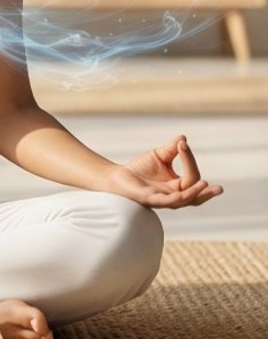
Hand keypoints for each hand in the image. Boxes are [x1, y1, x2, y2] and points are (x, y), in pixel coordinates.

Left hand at [106, 134, 223, 208]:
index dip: (189, 159)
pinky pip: (168, 201)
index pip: (192, 176)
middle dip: (207, 194)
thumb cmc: (140, 168)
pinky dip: (179, 196)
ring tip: (206, 185)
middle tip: (220, 189)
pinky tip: (185, 190)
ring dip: (196, 193)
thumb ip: (172, 149)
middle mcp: (173, 195)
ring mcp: (163, 200)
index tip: (183, 144)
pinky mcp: (151, 200)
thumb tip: (183, 138)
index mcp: (178, 186)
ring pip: (184, 200)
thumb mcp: (160, 156)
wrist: (118, 176)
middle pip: (195, 197)